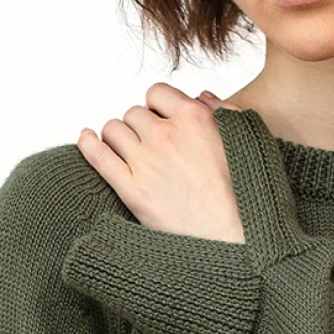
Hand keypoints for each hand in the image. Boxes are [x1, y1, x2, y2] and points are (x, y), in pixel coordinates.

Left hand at [76, 82, 245, 243]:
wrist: (234, 240)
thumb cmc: (244, 195)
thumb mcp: (246, 141)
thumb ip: (224, 111)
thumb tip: (200, 95)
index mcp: (195, 118)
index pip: (157, 93)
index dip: (157, 107)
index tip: (161, 121)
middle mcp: (167, 135)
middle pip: (134, 113)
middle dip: (140, 126)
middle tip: (149, 145)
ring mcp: (147, 163)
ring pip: (113, 130)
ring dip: (118, 137)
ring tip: (127, 151)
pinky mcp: (132, 191)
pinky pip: (98, 155)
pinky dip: (88, 143)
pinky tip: (87, 139)